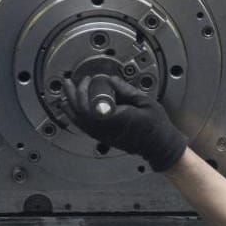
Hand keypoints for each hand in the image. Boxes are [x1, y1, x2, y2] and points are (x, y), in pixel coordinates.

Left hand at [61, 75, 188, 171]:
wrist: (159, 146)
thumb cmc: (156, 127)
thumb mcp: (146, 102)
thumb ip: (126, 90)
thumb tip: (111, 79)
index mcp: (117, 118)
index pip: (90, 105)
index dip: (84, 90)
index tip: (88, 79)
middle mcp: (107, 129)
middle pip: (80, 112)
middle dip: (72, 94)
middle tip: (71, 82)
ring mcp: (103, 135)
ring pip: (78, 121)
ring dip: (70, 105)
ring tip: (66, 92)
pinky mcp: (102, 138)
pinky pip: (82, 127)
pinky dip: (73, 116)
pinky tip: (71, 108)